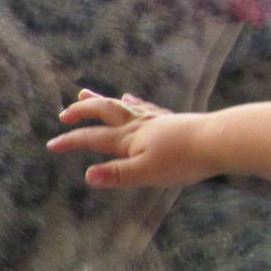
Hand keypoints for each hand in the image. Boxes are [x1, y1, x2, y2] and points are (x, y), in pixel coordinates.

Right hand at [46, 89, 209, 189]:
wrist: (218, 140)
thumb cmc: (183, 161)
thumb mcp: (146, 174)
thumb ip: (116, 175)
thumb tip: (87, 176)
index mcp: (128, 140)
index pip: (92, 139)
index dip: (70, 142)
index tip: (51, 146)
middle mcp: (137, 125)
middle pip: (103, 112)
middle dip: (81, 112)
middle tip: (64, 114)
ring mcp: (153, 120)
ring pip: (120, 106)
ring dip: (101, 101)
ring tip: (85, 93)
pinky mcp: (170, 120)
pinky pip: (145, 107)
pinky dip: (133, 102)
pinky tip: (130, 98)